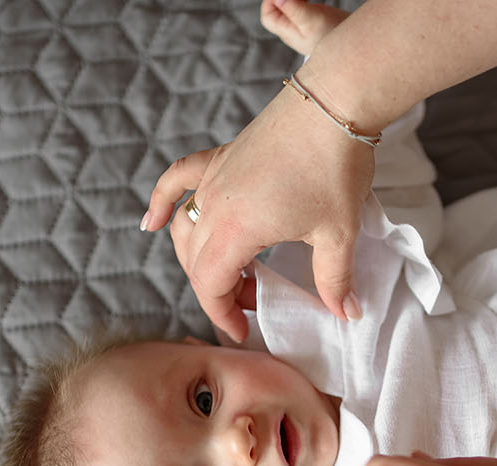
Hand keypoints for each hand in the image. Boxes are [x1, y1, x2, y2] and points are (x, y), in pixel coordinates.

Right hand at [143, 81, 374, 339]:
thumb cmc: (335, 168)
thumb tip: (346, 314)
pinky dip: (160, 203)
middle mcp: (213, 204)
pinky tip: (150, 223)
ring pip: (186, 229)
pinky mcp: (220, 157)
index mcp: (235, 229)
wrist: (334, 102)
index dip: (222, 315)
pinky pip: (176, 181)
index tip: (242, 331)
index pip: (210, 285)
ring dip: (201, 259)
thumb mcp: (338, 234)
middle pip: (196, 262)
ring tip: (232, 274)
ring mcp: (212, 178)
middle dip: (220, 291)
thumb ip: (334, 280)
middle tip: (256, 302)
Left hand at [261, 0, 349, 55]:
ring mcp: (303, 29)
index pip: (268, 16)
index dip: (271, 1)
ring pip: (289, 10)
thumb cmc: (332, 36)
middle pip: (277, 12)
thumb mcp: (311, 21)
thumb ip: (293, 9)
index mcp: (287, 33)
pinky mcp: (313, 25)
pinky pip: (300, 10)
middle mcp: (292, 32)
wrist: (354, 48)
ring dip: (294, 0)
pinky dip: (301, 2)